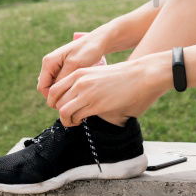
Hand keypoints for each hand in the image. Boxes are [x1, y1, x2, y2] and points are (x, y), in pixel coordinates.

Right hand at [37, 30, 109, 100]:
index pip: (42, 87)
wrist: (97, 41)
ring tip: (75, 97)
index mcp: (48, 62)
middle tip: (72, 102)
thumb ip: (63, 78)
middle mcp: (49, 64)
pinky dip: (66, 88)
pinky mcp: (62, 68)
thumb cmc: (87, 51)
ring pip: (53, 86)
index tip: (66, 103)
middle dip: (57, 96)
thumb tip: (54, 93)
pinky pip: (60, 82)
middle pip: (46, 88)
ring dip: (62, 92)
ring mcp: (55, 66)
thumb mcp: (75, 65)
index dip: (51, 98)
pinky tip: (77, 90)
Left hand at [47, 52, 171, 127]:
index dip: (54, 102)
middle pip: (55, 101)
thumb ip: (84, 83)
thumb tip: (75, 98)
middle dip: (58, 111)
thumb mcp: (97, 73)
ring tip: (73, 122)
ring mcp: (87, 93)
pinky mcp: (96, 104)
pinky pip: (77, 117)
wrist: (141, 75)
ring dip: (66, 120)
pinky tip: (82, 121)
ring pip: (63, 111)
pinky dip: (76, 122)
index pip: (54, 89)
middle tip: (67, 116)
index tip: (61, 107)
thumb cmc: (122, 76)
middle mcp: (79, 82)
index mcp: (79, 73)